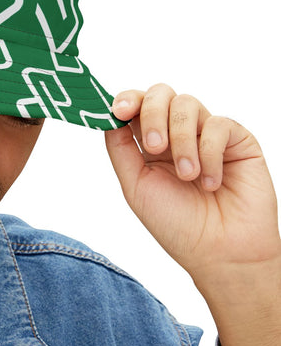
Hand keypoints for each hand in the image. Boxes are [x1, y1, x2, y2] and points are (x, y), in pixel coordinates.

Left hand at [104, 84, 280, 345]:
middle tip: (155, 148)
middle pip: (160, 94)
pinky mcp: (237, 139)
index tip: (119, 110)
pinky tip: (210, 182)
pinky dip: (209, 153)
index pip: (136, 105)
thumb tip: (107, 117)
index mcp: (149, 144)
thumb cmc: (177, 225)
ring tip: (187, 176)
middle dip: (152, 114)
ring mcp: (206, 134)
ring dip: (181, 140)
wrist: (220, 252)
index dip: (126, 100)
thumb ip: (120, 149)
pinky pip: (218, 124)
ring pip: (187, 104)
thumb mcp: (135, 185)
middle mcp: (177, 134)